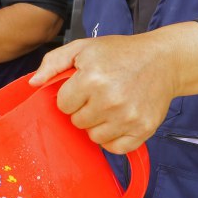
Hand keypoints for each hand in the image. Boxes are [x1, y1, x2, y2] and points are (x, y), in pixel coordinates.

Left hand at [31, 34, 178, 153]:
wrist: (163, 60)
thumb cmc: (120, 53)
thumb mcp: (83, 48)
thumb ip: (53, 62)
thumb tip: (33, 83)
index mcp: (92, 78)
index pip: (63, 105)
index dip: (71, 96)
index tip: (84, 86)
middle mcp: (110, 100)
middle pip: (78, 123)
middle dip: (84, 109)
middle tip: (100, 94)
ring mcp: (129, 117)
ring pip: (94, 137)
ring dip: (98, 124)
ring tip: (111, 106)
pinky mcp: (144, 129)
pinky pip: (115, 149)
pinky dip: (114, 138)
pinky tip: (120, 120)